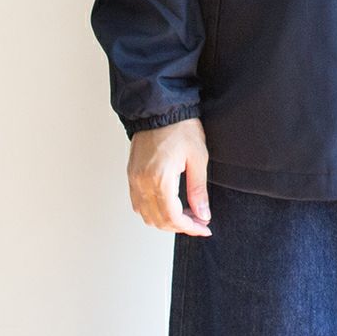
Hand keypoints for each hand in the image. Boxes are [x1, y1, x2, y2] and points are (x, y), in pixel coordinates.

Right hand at [127, 117, 212, 236]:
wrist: (160, 107)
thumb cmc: (180, 127)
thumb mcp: (198, 158)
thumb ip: (198, 190)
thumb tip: (203, 214)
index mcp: (160, 179)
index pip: (173, 217)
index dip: (190, 227)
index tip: (204, 228)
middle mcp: (142, 183)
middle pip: (158, 220)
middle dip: (180, 226)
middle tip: (199, 222)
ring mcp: (134, 179)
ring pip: (146, 215)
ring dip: (165, 221)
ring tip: (186, 215)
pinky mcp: (131, 174)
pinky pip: (138, 203)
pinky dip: (152, 211)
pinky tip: (168, 206)